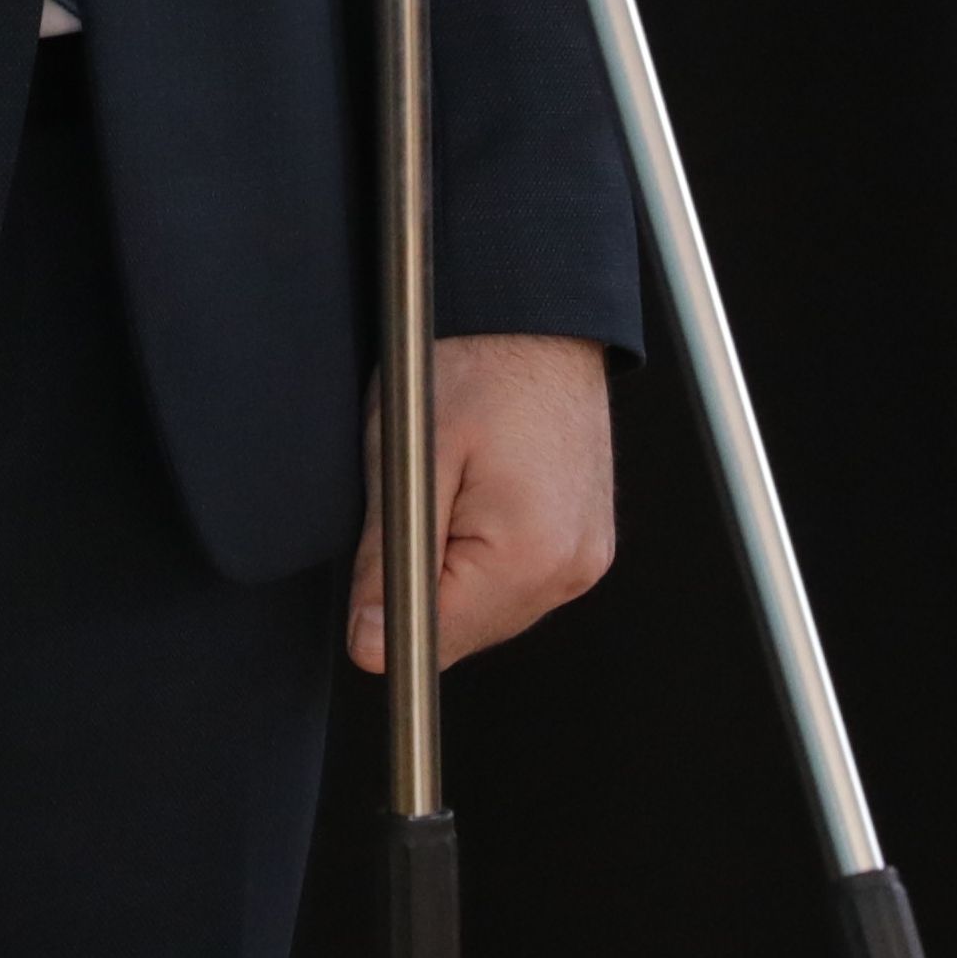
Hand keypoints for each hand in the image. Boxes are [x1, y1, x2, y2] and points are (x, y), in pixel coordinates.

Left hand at [346, 331, 615, 672]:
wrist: (537, 314)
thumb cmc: (478, 362)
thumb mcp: (408, 455)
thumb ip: (389, 558)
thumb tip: (370, 643)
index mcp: (530, 552)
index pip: (439, 640)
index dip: (386, 613)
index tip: (373, 570)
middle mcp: (570, 567)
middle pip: (466, 634)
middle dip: (422, 589)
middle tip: (412, 507)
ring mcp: (585, 558)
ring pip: (490, 612)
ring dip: (454, 576)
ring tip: (449, 495)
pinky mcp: (586, 543)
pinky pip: (519, 583)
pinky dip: (486, 559)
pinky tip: (475, 503)